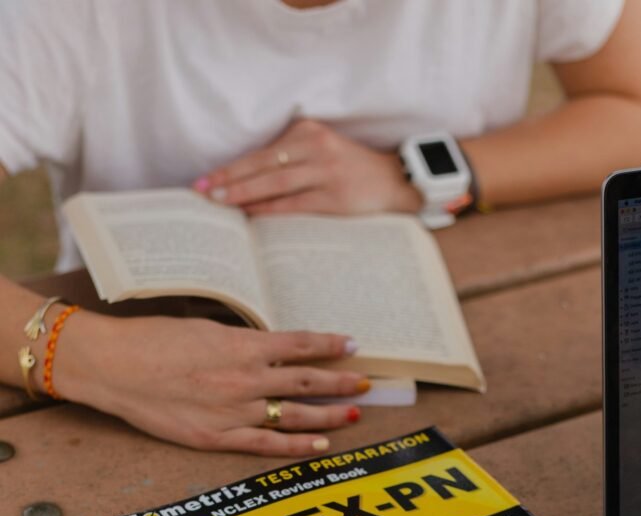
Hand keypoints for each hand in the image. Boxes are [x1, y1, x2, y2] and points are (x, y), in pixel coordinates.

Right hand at [52, 311, 367, 454]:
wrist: (113, 367)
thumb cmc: (152, 340)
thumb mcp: (203, 327)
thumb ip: (240, 339)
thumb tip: (269, 344)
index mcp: (242, 345)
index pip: (300, 344)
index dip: (329, 345)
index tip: (353, 344)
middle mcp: (246, 379)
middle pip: (307, 381)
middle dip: (340, 382)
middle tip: (366, 383)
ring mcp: (234, 411)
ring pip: (295, 414)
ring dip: (329, 414)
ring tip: (354, 413)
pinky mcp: (218, 437)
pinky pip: (267, 444)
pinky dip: (298, 445)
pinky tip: (321, 445)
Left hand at [194, 118, 422, 216]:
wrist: (395, 181)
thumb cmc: (352, 170)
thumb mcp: (321, 151)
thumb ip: (290, 159)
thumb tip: (247, 184)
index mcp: (308, 131)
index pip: (261, 152)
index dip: (231, 167)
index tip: (204, 180)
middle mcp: (315, 147)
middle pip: (262, 165)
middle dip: (228, 179)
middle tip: (201, 192)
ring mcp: (325, 172)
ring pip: (274, 183)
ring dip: (243, 194)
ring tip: (218, 204)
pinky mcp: (334, 197)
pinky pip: (293, 204)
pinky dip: (268, 210)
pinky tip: (249, 215)